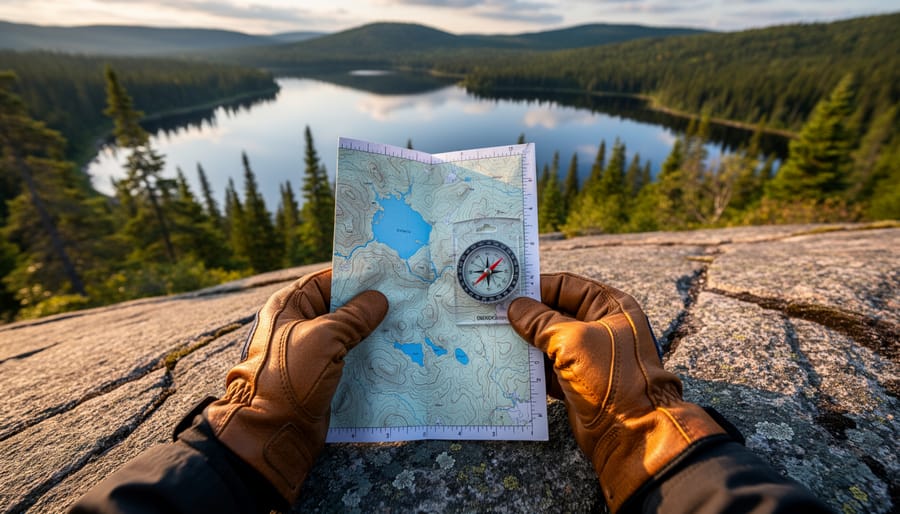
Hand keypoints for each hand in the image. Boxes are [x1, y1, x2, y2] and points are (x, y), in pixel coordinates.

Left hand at [205, 268, 387, 501]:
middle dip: (370, 305)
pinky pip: (350, 356)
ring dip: (373, 331)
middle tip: (406, 299)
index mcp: (290, 305)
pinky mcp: (323, 374)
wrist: (273, 432)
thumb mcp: (325, 338)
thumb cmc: (291, 376)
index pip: (328, 280)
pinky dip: (369, 354)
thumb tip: (380, 299)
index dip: (357, 277)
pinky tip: (394, 351)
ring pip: (348, 333)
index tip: (389, 275)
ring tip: (406, 323)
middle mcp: (299, 324)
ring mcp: (311, 350)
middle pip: (341, 306)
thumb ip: (355, 316)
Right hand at [508, 272, 724, 511]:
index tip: (507, 290)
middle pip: (554, 312)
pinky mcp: (576, 380)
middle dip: (526, 315)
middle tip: (494, 314)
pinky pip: (547, 366)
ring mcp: (588, 355)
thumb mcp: (572, 341)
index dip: (537, 286)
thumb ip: (540, 321)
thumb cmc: (611, 378)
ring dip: (524, 341)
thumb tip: (515, 308)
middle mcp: (599, 327)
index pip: (566, 286)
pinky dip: (530, 366)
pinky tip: (506, 362)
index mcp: (609, 307)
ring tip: (494, 336)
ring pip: (548, 341)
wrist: (630, 433)